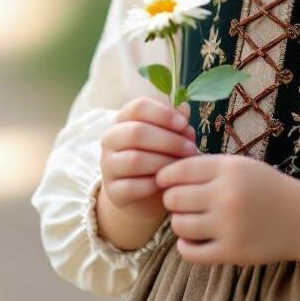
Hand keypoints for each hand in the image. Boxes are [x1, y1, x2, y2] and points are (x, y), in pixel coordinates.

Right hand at [100, 96, 196, 220]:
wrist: (143, 193)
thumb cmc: (159, 155)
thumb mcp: (168, 136)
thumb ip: (176, 122)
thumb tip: (184, 109)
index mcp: (124, 119)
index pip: (139, 107)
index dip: (163, 113)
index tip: (184, 124)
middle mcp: (110, 139)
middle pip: (136, 132)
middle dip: (169, 140)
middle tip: (191, 149)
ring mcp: (108, 165)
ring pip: (135, 160)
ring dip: (164, 162)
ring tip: (182, 166)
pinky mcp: (112, 191)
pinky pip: (132, 186)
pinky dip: (153, 184)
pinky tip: (167, 183)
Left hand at [155, 153, 299, 266]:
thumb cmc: (266, 188)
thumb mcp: (241, 166)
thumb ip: (207, 167)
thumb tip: (166, 173)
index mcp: (229, 169)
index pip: (179, 171)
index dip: (165, 176)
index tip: (165, 181)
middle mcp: (227, 196)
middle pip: (173, 198)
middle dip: (172, 200)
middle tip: (181, 202)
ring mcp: (229, 226)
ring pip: (179, 225)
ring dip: (180, 222)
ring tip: (191, 219)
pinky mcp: (231, 253)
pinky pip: (189, 252)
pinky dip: (186, 245)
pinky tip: (194, 239)